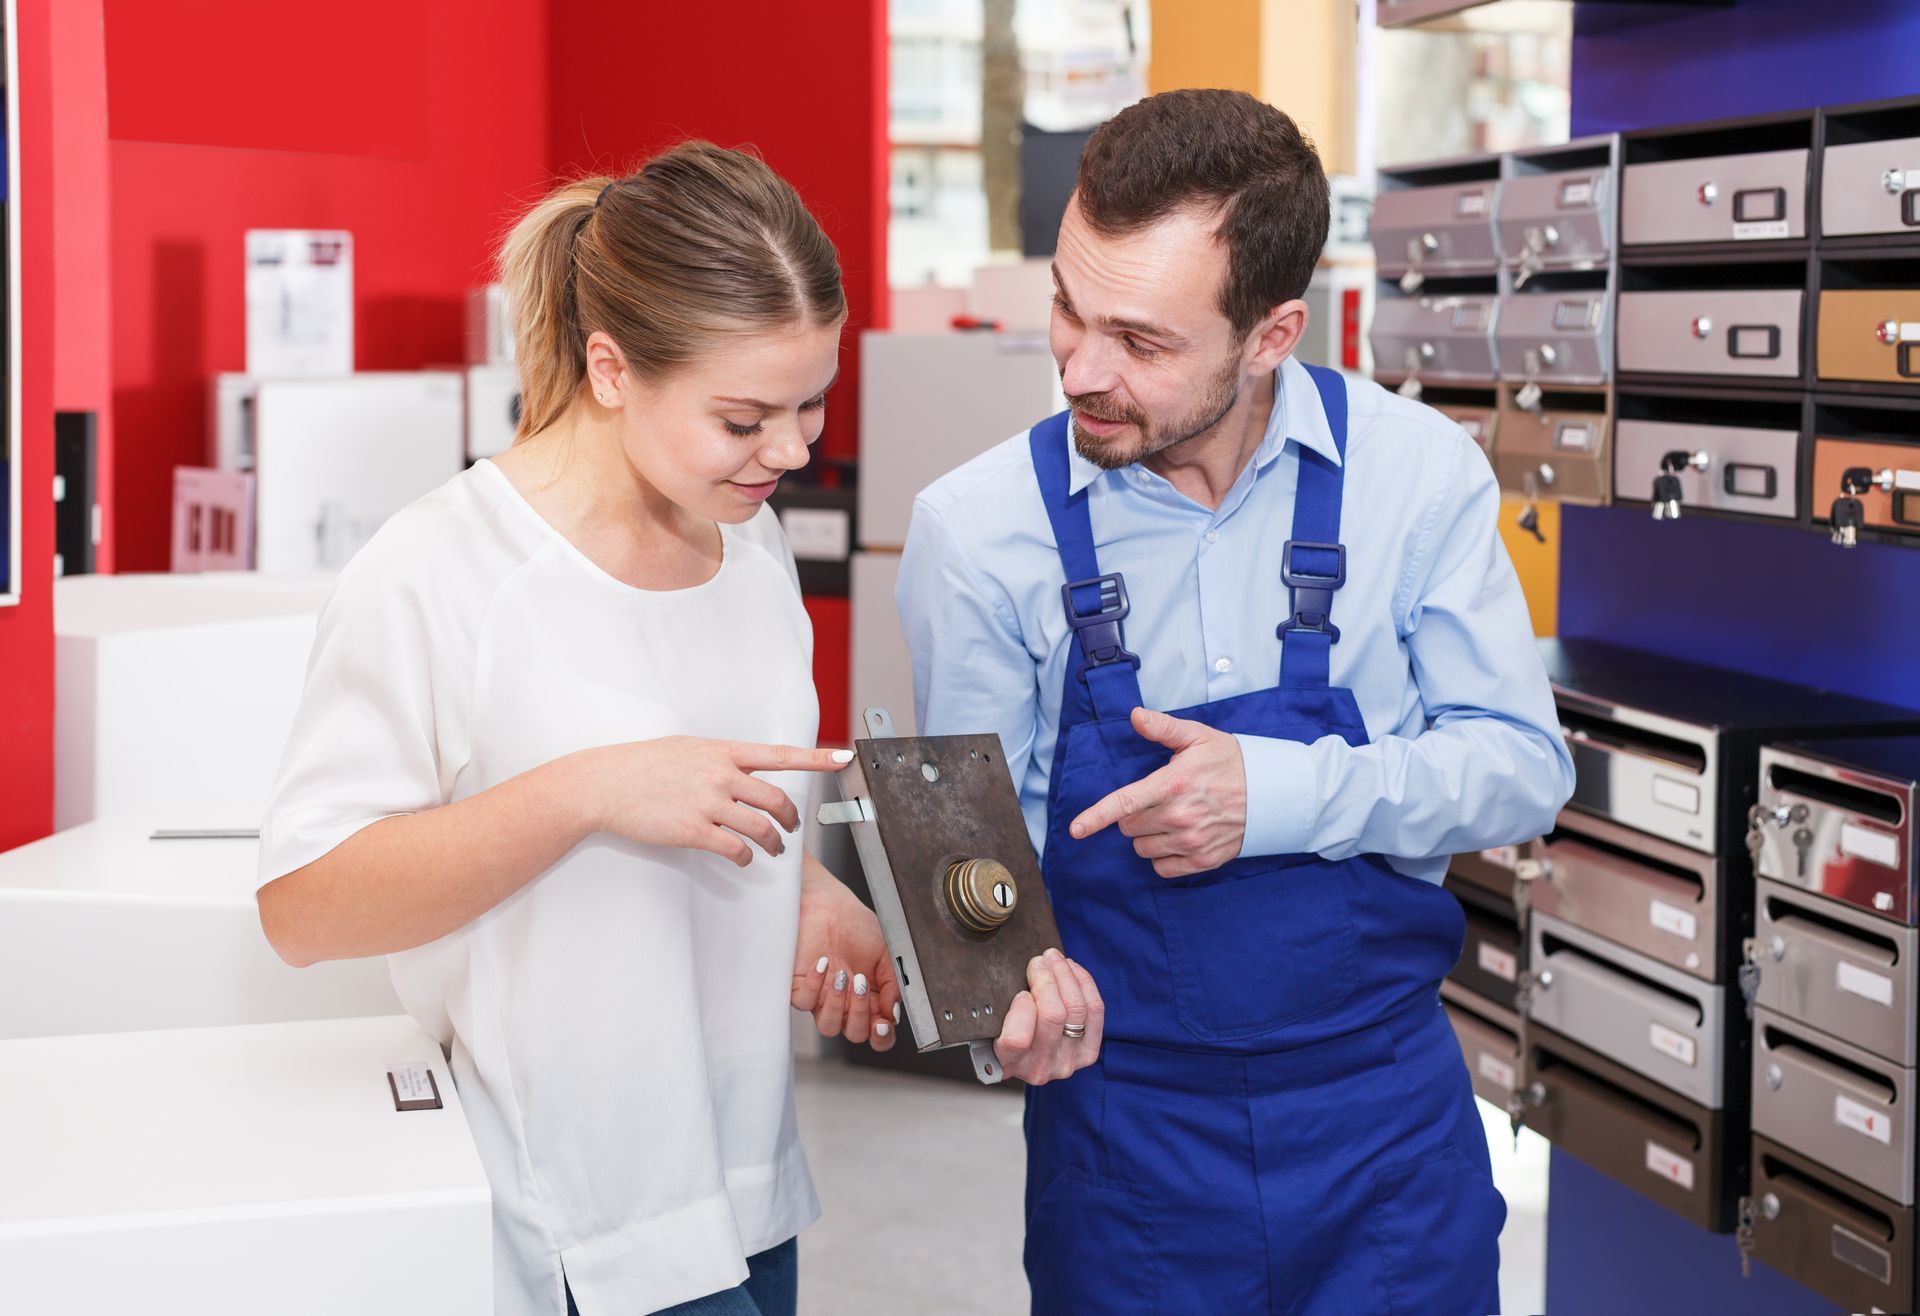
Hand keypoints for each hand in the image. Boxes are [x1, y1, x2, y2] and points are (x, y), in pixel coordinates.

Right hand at [580, 738, 851, 866]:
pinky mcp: (693, 830)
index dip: (816, 758)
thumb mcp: (687, 748)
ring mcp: (708, 803)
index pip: (780, 754)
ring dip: (773, 843)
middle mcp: (721, 774)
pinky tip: (741, 858)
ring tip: (773, 849)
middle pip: (777, 799)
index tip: (843, 757)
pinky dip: (745, 857)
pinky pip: (734, 849)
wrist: (606, 783)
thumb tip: (742, 769)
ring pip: (761, 828)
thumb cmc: (643, 764)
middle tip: (791, 827)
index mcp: (723, 751)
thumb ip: (720, 758)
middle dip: (791, 818)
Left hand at [791, 862, 900, 1048]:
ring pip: (828, 1026)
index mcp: (871, 997)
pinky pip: (804, 1001)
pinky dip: (814, 985)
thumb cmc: (855, 924)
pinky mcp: (798, 987)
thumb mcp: (886, 951)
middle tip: (861, 988)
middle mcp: (846, 1002)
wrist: (826, 903)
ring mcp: (822, 997)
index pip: (878, 1032)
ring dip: (837, 1005)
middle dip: (859, 1017)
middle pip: (855, 1034)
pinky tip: (823, 962)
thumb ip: (894, 983)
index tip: (883, 1024)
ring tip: (843, 976)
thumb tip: (893, 1012)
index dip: (882, 1036)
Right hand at [994, 949, 1102, 1083]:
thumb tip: (1017, 972)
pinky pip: (1094, 1010)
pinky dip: (1084, 983)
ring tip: (1054, 958)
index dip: (1022, 1009)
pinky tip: (1072, 969)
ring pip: (1076, 1009)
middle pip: (1053, 1016)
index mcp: (1008, 1063)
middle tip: (1039, 960)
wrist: (1025, 1056)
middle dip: (1047, 979)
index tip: (1021, 991)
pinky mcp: (1088, 1052)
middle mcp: (1040, 1068)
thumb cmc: (999, 1031)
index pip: (1018, 1039)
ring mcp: (1067, 1062)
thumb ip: (998, 1006)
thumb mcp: (989, 1023)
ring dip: (1065, 975)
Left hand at [1068, 707, 1246, 878]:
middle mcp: (1180, 816)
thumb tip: (1134, 716)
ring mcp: (1191, 841)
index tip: (1076, 830)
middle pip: (1129, 826)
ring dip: (1148, 836)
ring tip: (1171, 818)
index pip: (1124, 803)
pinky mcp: (1203, 860)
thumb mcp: (1198, 736)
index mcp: (1173, 784)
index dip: (1095, 817)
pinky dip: (1163, 856)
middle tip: (1158, 800)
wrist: (1273, 793)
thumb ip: (1163, 728)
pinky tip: (1179, 838)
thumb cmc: (1231, 761)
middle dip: (1135, 815)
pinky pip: (1162, 867)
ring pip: (1142, 848)